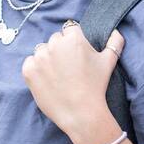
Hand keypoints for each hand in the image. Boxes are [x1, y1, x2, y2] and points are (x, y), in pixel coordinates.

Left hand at [21, 22, 124, 138]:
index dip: (74, 42)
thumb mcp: (109, 62)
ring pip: (42, 50)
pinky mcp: (29, 70)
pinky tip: (48, 80)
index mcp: (73, 38)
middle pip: (55, 40)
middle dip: (61, 49)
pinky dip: (36, 69)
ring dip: (47, 58)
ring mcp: (40, 57)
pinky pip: (30, 62)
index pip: (70, 30)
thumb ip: (114, 42)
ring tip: (58, 75)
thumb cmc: (96, 86)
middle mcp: (54, 44)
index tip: (77, 55)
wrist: (80, 113)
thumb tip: (115, 32)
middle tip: (69, 68)